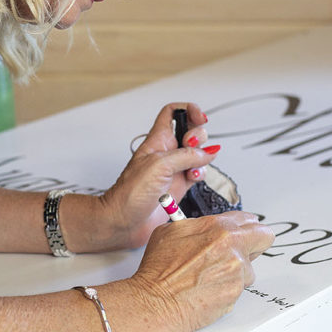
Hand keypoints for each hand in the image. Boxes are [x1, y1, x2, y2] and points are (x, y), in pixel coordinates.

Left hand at [97, 102, 216, 248]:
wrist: (124, 221)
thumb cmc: (129, 193)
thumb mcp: (159, 165)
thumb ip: (185, 155)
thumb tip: (207, 152)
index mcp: (157, 140)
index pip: (172, 113)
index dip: (188, 110)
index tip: (200, 117)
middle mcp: (167, 152)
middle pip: (191, 132)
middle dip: (199, 136)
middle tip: (193, 146)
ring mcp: (174, 169)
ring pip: (198, 153)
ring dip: (202, 157)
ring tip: (193, 167)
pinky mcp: (179, 185)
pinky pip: (198, 173)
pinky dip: (201, 173)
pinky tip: (193, 178)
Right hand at [131, 211, 275, 331]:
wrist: (154, 301)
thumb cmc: (157, 269)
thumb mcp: (172, 231)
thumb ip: (199, 225)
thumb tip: (211, 226)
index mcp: (218, 228)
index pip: (249, 220)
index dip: (246, 226)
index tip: (244, 230)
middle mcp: (232, 248)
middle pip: (264, 238)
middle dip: (255, 242)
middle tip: (242, 249)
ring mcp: (236, 273)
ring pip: (249, 269)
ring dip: (236, 271)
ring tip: (208, 276)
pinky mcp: (235, 294)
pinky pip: (238, 288)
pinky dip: (226, 289)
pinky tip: (206, 289)